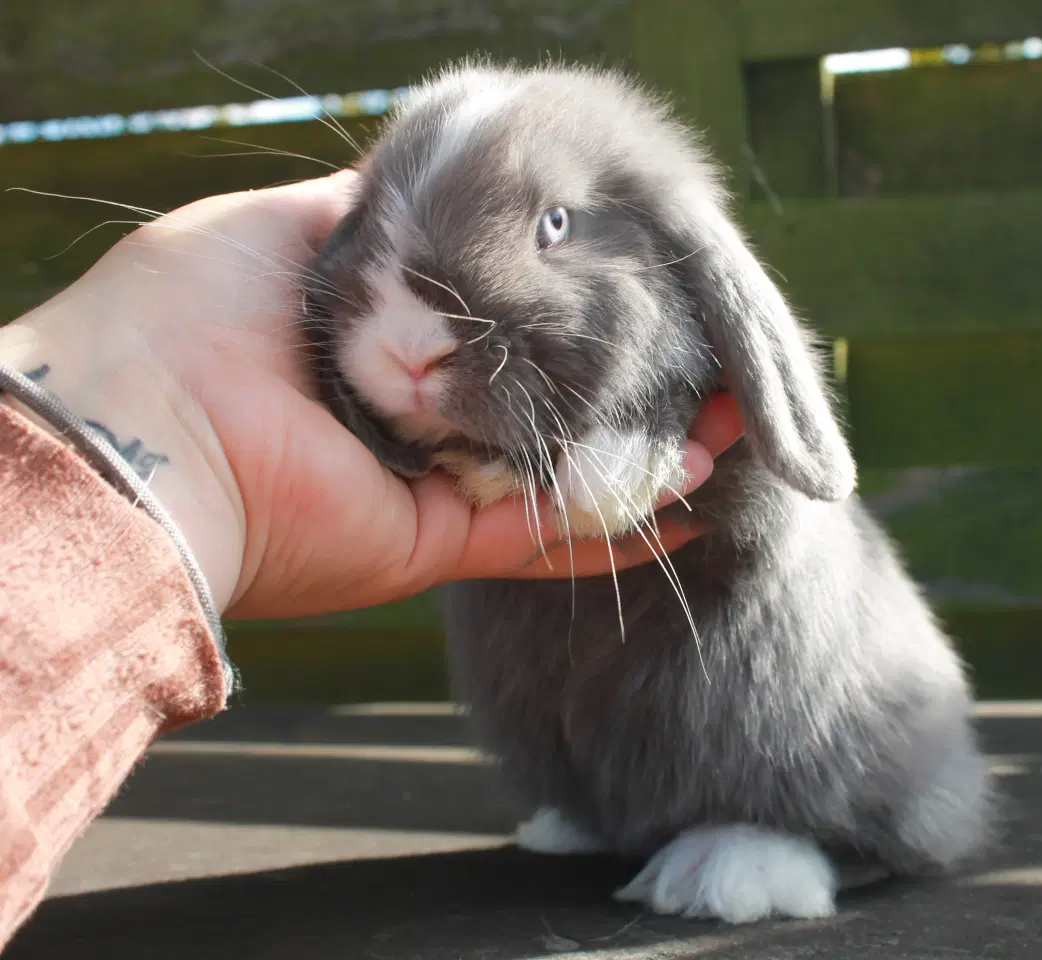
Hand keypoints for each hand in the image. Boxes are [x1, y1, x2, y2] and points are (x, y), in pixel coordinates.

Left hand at [0, 171, 743, 619]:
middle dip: (630, 390)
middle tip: (714, 367)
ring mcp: (429, 489)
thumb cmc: (195, 308)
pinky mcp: (437, 542)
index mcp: (378, 349)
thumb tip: (437, 182)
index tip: (640, 290)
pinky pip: (544, 535)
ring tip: (731, 429)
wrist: (146, 420)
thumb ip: (378, 216)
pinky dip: (616, 523)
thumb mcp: (294, 226)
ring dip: (648, 457)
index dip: (570, 315)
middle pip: (544, 408)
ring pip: (562, 475)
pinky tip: (688, 496)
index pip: (497, 333)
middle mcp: (411, 423)